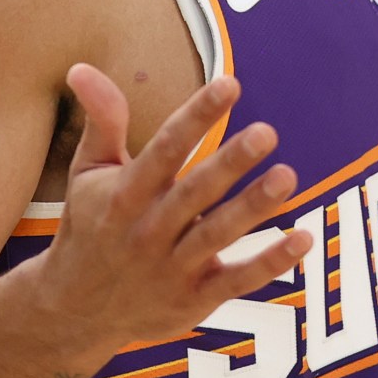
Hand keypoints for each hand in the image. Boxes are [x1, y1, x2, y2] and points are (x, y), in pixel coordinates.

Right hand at [27, 67, 308, 373]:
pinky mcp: (193, 300)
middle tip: (267, 132)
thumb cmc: (91, 226)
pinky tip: (303, 238)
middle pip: (194, 193)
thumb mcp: (88, 173)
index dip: (196, 116)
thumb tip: (81, 66)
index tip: (229, 84)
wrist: (74, 312)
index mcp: (124, 193)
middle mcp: (148, 230)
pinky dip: (270, 264)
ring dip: (253, 208)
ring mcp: (171, 269)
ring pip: (217, 236)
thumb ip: (101, 120)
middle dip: (229, 162)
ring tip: (286, 176)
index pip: (164, 149)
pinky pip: (236, 281)